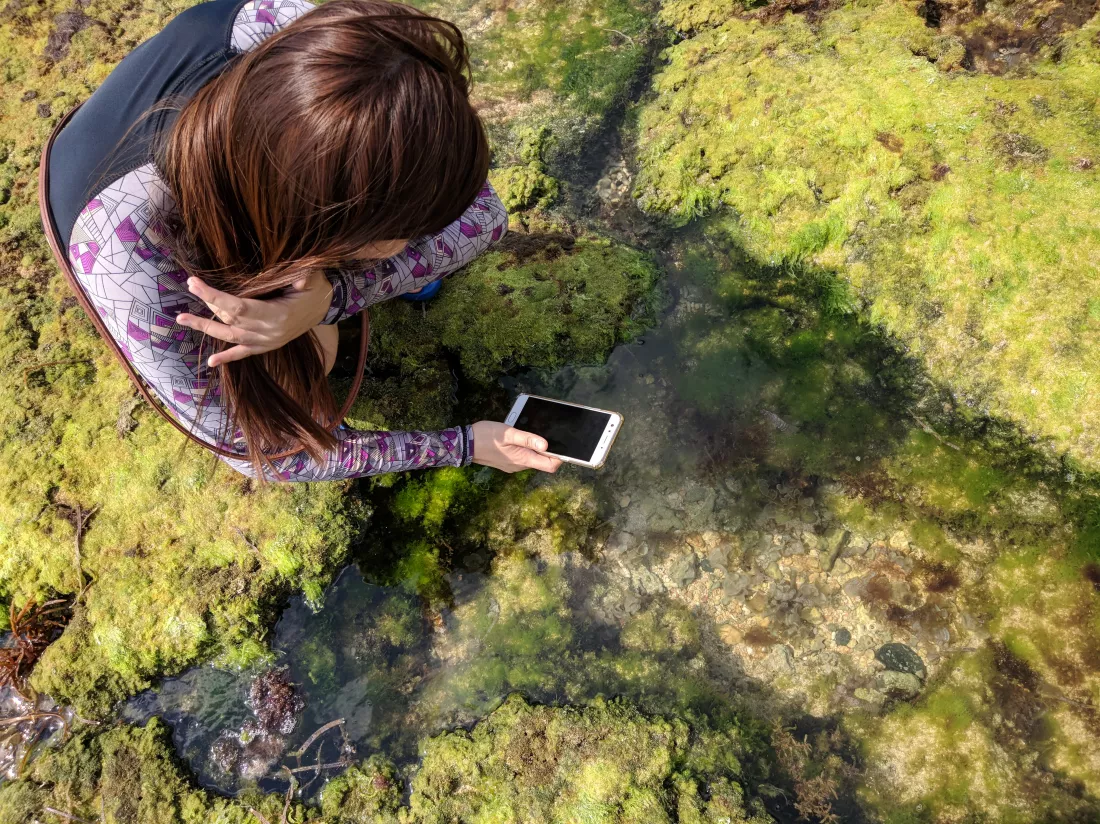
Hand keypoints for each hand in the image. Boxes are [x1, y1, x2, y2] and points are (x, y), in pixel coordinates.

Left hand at [176, 271, 332, 366]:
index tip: (195, 284)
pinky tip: (211, 362)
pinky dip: (227, 358)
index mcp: (277, 315)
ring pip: (231, 336)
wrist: (325, 306)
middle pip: (231, 319)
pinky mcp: (267, 346)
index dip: (214, 296)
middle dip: (208, 302)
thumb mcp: (312, 277)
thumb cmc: (315, 288)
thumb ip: (303, 276)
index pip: (238, 307)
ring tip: (182, 319)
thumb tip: (298, 278)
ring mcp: (267, 341)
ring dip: (205, 328)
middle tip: (190, 286)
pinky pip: (244, 353)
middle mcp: (269, 332)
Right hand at [471, 421, 561, 473]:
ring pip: (532, 459)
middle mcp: (520, 466)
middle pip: (543, 462)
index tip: (562, 445)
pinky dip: (525, 448)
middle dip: (548, 450)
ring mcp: (513, 465)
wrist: (464, 444)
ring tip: (528, 433)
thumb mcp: (509, 433)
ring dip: (534, 448)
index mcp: (523, 459)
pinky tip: (518, 438)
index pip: (551, 466)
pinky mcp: (507, 462)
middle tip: (545, 433)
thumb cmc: (486, 436)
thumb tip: (547, 446)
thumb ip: (528, 439)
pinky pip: (522, 457)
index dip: (560, 457)